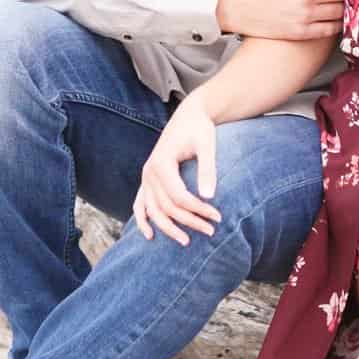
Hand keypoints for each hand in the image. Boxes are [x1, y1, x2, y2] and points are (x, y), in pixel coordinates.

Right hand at [133, 96, 222, 246]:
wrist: (188, 116)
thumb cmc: (199, 129)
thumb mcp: (207, 144)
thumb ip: (207, 169)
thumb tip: (209, 196)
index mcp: (161, 163)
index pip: (178, 196)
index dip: (197, 210)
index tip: (218, 217)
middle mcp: (149, 172)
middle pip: (166, 206)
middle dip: (189, 221)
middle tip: (212, 231)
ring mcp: (146, 178)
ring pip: (152, 210)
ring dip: (168, 228)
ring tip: (187, 241)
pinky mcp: (147, 180)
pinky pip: (140, 204)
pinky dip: (142, 220)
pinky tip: (150, 236)